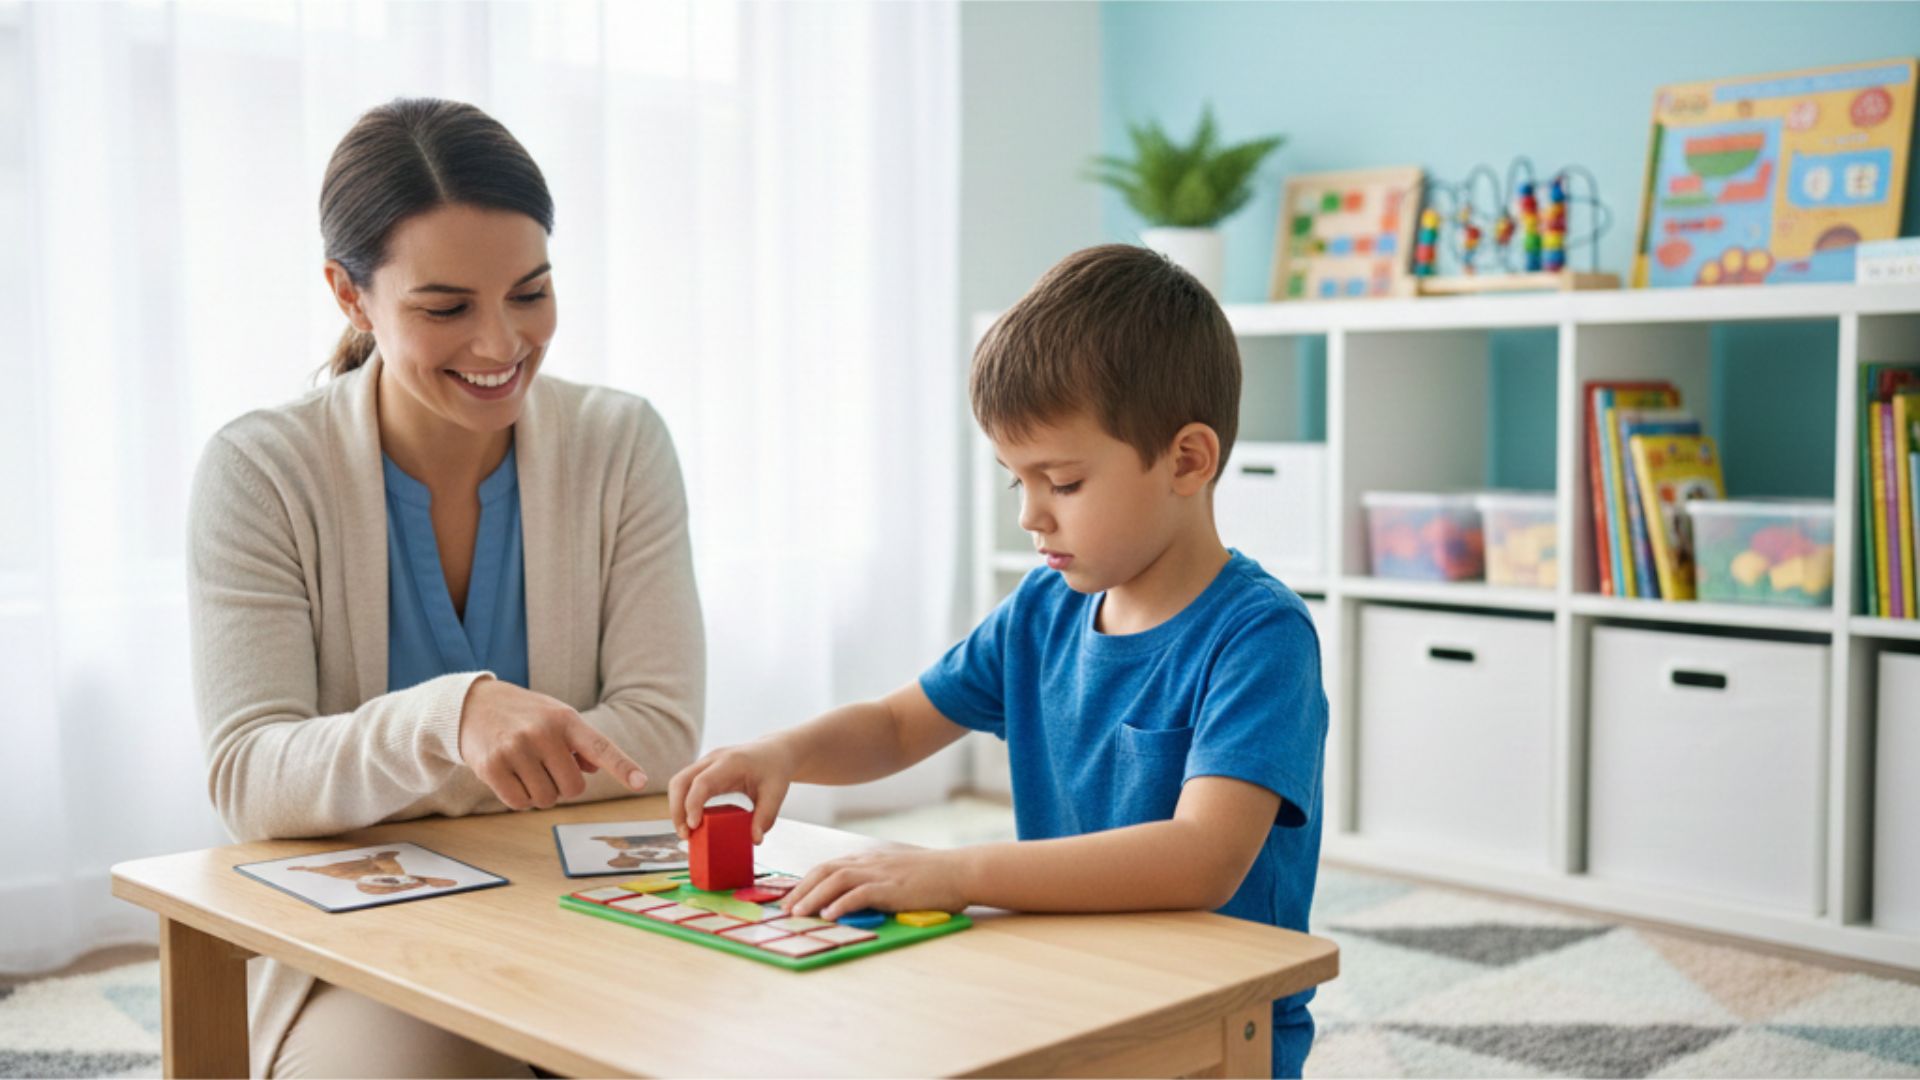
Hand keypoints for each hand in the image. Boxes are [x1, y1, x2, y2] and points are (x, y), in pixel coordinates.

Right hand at [457, 677, 647, 809]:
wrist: (473, 705)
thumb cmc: (526, 716)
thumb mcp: (556, 717)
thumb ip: (580, 744)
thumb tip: (596, 769)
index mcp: (565, 720)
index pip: (600, 747)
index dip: (622, 766)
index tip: (642, 783)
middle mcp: (543, 733)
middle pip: (573, 789)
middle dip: (563, 787)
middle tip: (547, 769)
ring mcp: (516, 749)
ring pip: (546, 799)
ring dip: (541, 794)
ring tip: (527, 770)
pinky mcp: (492, 766)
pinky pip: (520, 803)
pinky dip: (520, 799)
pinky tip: (511, 778)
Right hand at [668, 740, 795, 843]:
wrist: (774, 752)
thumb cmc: (774, 770)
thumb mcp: (776, 793)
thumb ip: (766, 816)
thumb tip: (755, 840)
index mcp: (730, 763)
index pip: (702, 781)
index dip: (693, 804)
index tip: (693, 826)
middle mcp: (713, 759)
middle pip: (681, 781)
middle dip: (677, 810)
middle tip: (685, 835)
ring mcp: (706, 763)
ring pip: (678, 782)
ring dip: (677, 808)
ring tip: (687, 832)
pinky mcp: (704, 770)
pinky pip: (685, 785)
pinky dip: (683, 804)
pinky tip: (692, 822)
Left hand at [781, 847, 967, 920]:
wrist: (960, 871)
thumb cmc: (933, 876)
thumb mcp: (898, 872)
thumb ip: (876, 880)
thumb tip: (855, 897)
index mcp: (869, 859)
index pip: (829, 867)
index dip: (806, 882)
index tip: (791, 898)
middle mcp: (870, 862)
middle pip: (825, 871)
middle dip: (801, 890)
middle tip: (785, 909)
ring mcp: (881, 873)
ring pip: (836, 880)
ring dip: (813, 897)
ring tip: (798, 914)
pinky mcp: (892, 887)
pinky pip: (860, 894)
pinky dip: (842, 904)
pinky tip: (830, 915)